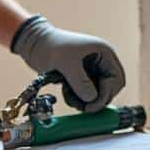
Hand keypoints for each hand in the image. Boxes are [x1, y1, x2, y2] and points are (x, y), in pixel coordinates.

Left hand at [11, 16, 125, 111]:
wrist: (33, 43)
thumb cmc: (50, 45)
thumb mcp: (66, 62)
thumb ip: (80, 81)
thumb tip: (92, 99)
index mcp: (104, 53)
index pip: (116, 80)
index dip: (106, 95)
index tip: (91, 105)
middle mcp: (101, 62)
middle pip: (109, 90)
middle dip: (96, 100)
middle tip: (81, 105)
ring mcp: (91, 70)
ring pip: (97, 95)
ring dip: (85, 101)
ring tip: (69, 95)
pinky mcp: (80, 78)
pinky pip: (86, 95)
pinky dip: (77, 98)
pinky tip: (66, 92)